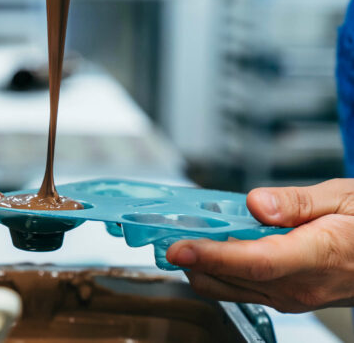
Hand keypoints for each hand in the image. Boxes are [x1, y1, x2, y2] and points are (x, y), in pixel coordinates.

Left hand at [166, 179, 353, 311]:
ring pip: (233, 289)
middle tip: (159, 238)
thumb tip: (258, 204)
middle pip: (234, 279)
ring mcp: (295, 296)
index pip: (254, 261)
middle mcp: (302, 285)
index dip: (212, 256)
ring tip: (176, 240)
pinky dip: (219, 272)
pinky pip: (245, 288)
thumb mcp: (343, 196)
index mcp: (318, 254)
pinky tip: (207, 250)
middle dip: (192, 262)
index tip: (178, 248)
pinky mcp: (289, 297)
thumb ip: (297, 202)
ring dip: (201, 268)